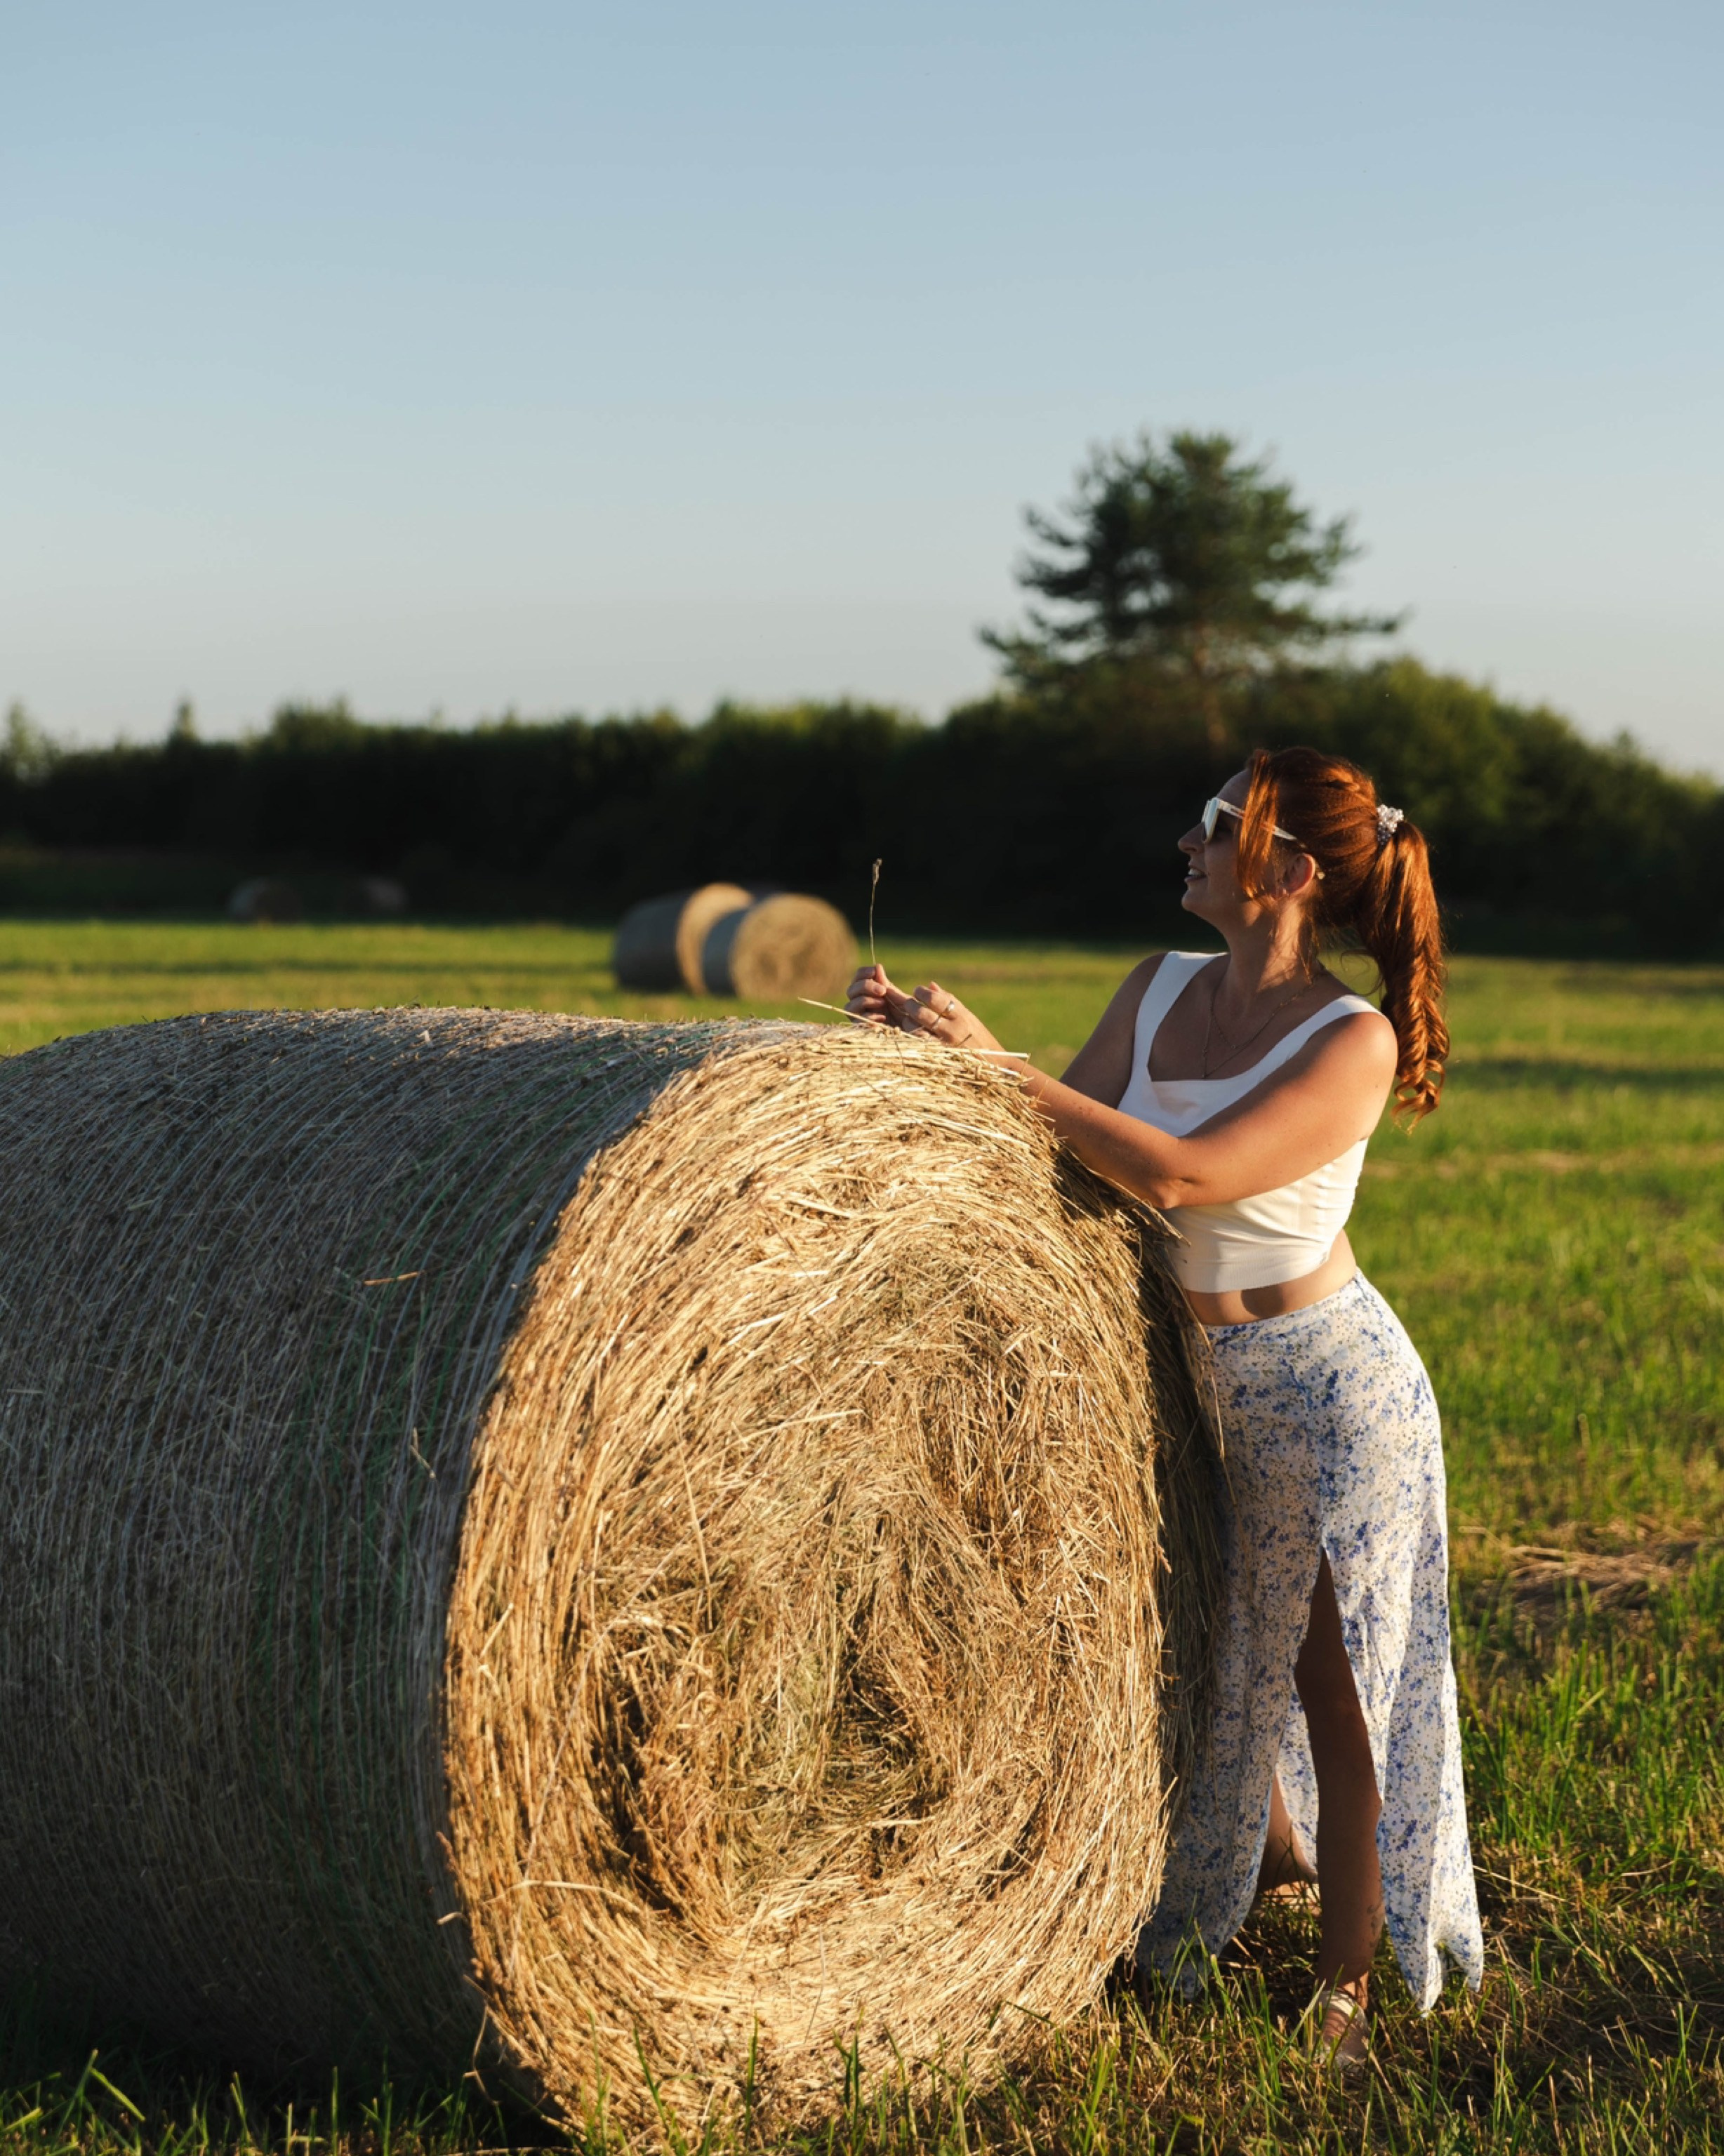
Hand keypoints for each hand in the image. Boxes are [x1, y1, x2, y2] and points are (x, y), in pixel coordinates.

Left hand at [845, 966, 1002, 1053]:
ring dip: (907, 1022)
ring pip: (915, 1030)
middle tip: (908, 1003)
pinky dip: (911, 1038)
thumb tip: (929, 986)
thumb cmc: (978, 1036)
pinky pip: (917, 1046)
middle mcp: (953, 1029)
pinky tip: (910, 1034)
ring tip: (909, 1019)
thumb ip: (948, 1000)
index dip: (921, 993)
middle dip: (910, 1005)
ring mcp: (945, 1046)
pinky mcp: (939, 1059)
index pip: (935, 998)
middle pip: (921, 1013)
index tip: (917, 991)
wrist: (994, 1064)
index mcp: (961, 1015)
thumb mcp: (967, 1015)